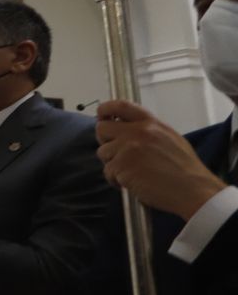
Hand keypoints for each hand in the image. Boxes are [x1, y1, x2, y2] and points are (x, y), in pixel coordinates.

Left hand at [96, 100, 226, 220]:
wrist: (193, 189)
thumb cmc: (185, 169)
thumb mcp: (170, 138)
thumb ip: (149, 131)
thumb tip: (128, 129)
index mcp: (151, 123)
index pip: (121, 106)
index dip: (105, 109)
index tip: (101, 115)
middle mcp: (137, 132)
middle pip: (102, 128)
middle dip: (105, 141)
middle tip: (115, 153)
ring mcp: (128, 148)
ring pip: (103, 152)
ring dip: (112, 164)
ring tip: (131, 172)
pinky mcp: (122, 166)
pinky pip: (108, 171)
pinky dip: (116, 180)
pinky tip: (132, 183)